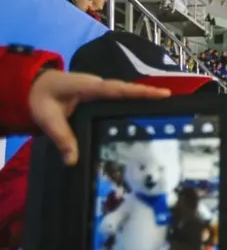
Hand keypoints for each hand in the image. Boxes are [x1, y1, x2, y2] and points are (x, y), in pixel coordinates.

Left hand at [29, 70, 170, 164]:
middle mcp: (99, 87)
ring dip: (143, 101)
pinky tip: (142, 116)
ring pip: (125, 96)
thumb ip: (61, 138)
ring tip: (165, 112)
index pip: (120, 90)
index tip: (164, 94)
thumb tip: (72, 161)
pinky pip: (119, 101)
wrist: (30, 87)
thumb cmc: (40, 98)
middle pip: (129, 92)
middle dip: (150, 97)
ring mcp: (100, 92)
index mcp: (89, 88)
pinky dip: (132, 106)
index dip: (141, 92)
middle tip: (173, 105)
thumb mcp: (47, 119)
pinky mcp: (99, 98)